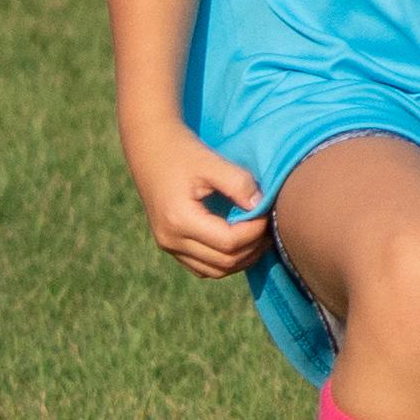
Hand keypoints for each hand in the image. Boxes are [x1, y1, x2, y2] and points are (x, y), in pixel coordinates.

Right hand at [124, 118, 270, 279]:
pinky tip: (240, 243)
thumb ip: (239, 184)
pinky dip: (224, 262)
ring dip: (241, 259)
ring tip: (259, 237)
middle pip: (224, 262)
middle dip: (253, 248)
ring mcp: (168, 246)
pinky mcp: (170, 246)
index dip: (255, 232)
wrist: (150, 148)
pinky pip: (202, 267)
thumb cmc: (182, 151)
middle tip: (270, 227)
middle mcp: (170, 240)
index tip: (268, 213)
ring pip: (214, 271)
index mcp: (179, 220)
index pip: (229, 242)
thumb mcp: (212, 162)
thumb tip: (262, 206)